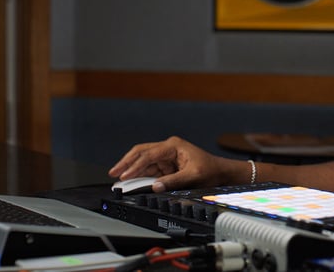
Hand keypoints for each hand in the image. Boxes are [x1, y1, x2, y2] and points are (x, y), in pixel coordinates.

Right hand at [108, 136, 229, 191]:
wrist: (221, 173)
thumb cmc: (210, 171)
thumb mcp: (193, 176)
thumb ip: (173, 182)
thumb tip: (155, 186)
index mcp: (173, 146)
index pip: (148, 155)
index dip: (135, 166)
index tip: (125, 175)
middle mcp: (167, 148)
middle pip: (141, 153)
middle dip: (126, 163)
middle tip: (113, 173)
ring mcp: (165, 156)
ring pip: (142, 161)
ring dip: (130, 169)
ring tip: (117, 178)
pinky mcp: (166, 165)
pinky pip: (148, 169)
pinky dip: (138, 175)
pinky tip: (129, 180)